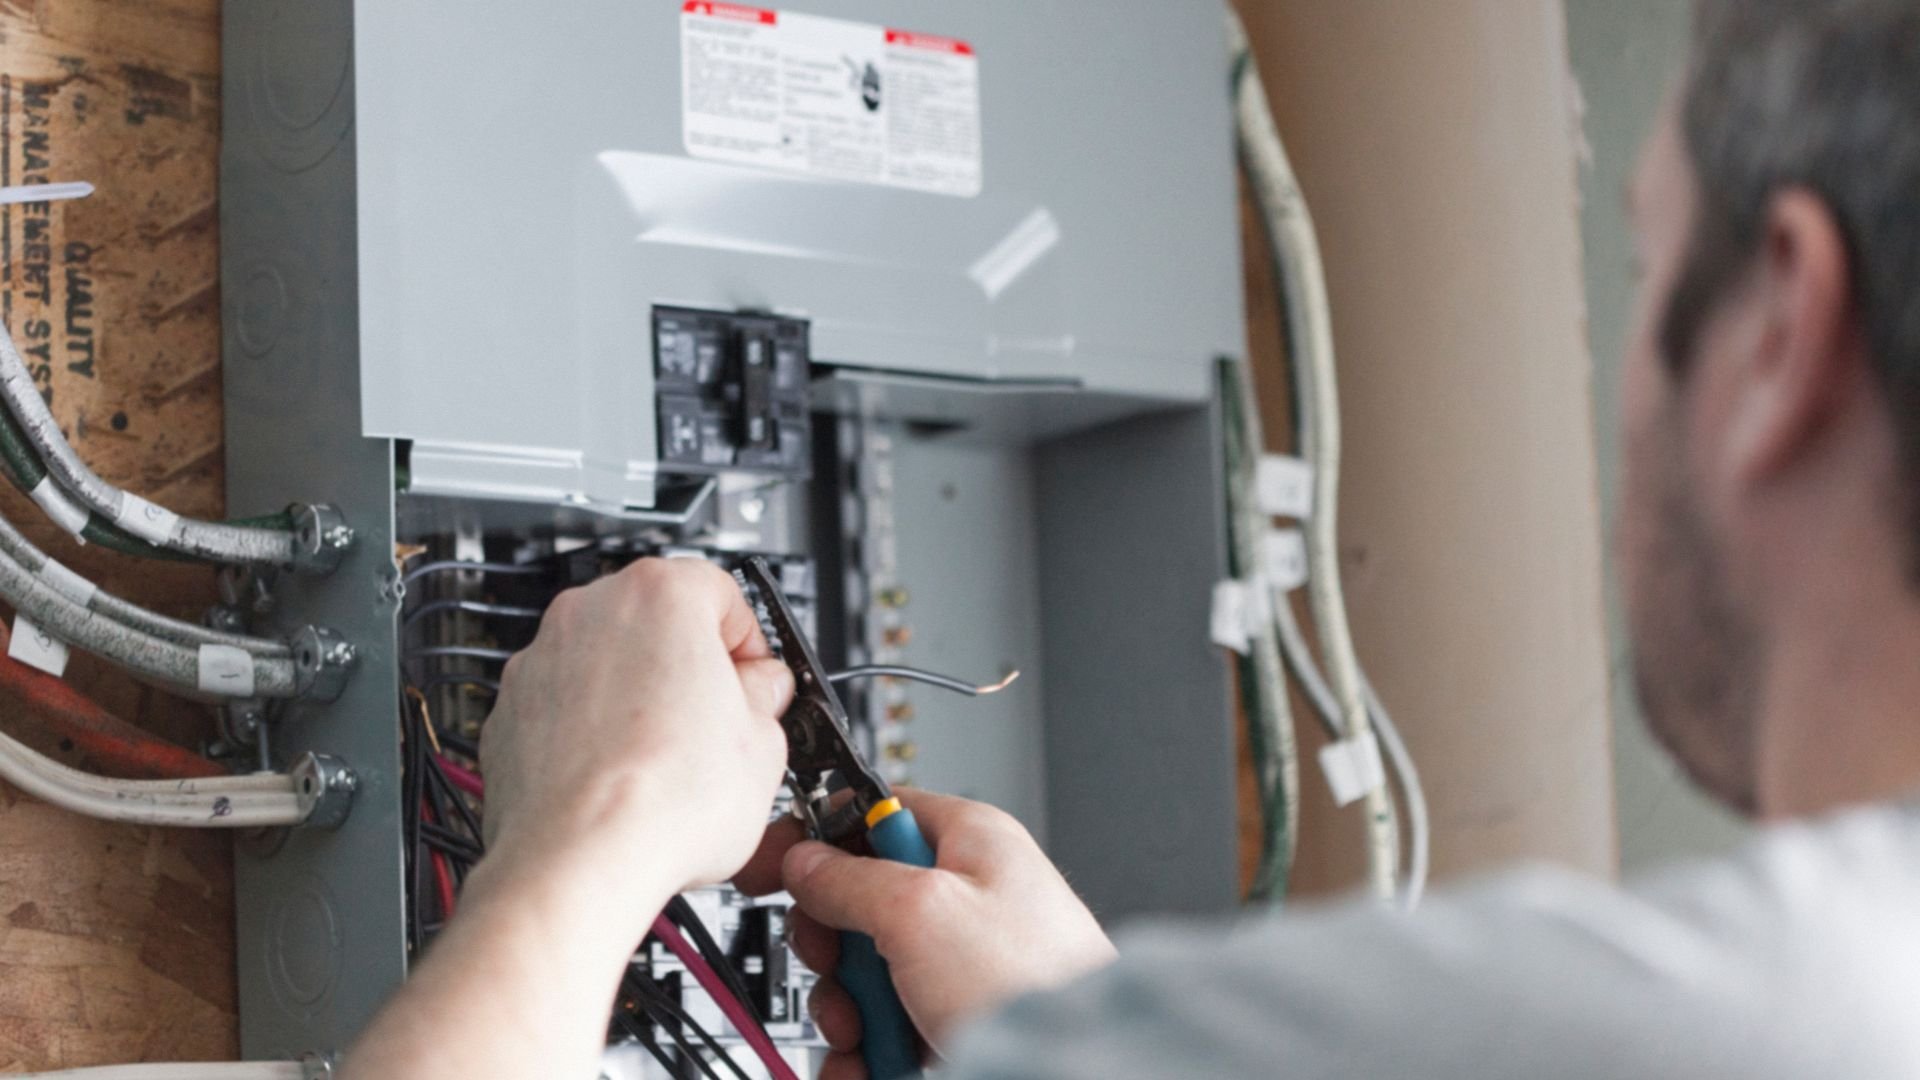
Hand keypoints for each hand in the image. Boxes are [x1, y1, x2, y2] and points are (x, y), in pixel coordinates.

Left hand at [478, 557, 793, 902]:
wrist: (578, 861)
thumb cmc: (662, 801)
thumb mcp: (764, 743)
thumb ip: (765, 697)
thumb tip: (759, 693)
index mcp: (660, 594)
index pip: (722, 593)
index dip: (750, 644)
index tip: (758, 682)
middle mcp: (590, 612)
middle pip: (659, 623)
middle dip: (691, 668)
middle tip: (719, 724)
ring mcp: (540, 661)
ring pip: (607, 665)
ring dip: (638, 700)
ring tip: (669, 763)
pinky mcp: (510, 713)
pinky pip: (565, 709)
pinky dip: (590, 733)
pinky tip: (622, 780)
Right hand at [737, 789, 1117, 1077]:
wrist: (1078, 1072)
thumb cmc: (1033, 983)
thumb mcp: (921, 910)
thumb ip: (850, 879)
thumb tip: (805, 860)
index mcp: (968, 841)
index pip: (872, 811)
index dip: (818, 837)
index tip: (772, 867)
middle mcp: (966, 895)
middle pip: (859, 901)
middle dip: (833, 948)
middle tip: (838, 967)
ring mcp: (962, 962)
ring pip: (867, 972)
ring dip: (848, 1010)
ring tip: (866, 1035)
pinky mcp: (956, 1018)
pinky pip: (887, 1026)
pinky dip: (868, 1052)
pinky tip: (869, 1068)